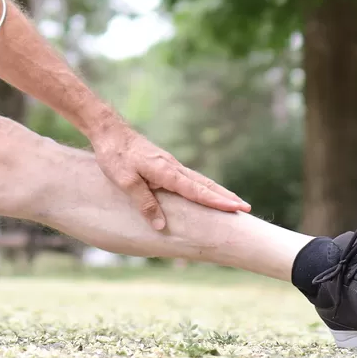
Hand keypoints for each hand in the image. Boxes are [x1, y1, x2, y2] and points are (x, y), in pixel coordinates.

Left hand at [92, 126, 250, 231]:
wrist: (110, 131)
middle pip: (205, 184)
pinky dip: (204, 187)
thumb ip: (144, 203)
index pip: (196, 190)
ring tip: (234, 203)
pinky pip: (190, 179)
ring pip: (200, 181)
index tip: (235, 208)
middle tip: (246, 208)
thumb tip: (161, 226)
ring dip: (218, 192)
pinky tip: (206, 192)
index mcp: (166, 172)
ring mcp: (171, 165)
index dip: (216, 201)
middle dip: (226, 197)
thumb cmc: (115, 156)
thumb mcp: (125, 182)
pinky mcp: (165, 165)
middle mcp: (173, 167)